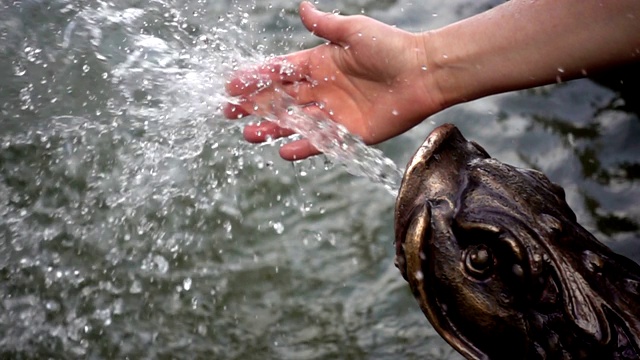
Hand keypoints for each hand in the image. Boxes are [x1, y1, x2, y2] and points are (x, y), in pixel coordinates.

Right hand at [224, 1, 441, 159]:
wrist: (424, 73)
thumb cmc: (391, 47)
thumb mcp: (354, 31)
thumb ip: (325, 25)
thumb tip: (302, 6)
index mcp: (319, 63)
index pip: (279, 71)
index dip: (255, 78)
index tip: (231, 85)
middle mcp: (322, 89)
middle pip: (281, 99)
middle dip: (254, 106)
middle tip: (229, 112)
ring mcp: (334, 112)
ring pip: (295, 122)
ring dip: (272, 128)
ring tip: (250, 134)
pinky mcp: (350, 133)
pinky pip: (321, 141)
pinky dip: (302, 147)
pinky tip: (283, 151)